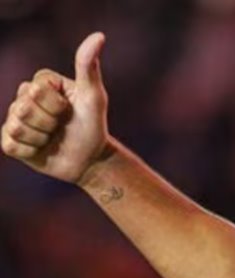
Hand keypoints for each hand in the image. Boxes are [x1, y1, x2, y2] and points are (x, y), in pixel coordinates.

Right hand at [2, 32, 109, 183]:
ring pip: (17, 127)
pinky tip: (41, 149)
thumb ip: (88, 67)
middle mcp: (24, 97)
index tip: (69, 110)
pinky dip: (30, 151)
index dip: (56, 105)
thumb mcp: (94, 97)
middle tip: (61, 126)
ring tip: (52, 137)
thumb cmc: (93, 125)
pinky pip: (10, 145)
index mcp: (41, 83)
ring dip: (41, 138)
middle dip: (48, 122)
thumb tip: (99, 36)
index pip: (36, 90)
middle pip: (23, 108)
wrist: (90, 159)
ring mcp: (15, 118)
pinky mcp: (11, 141)